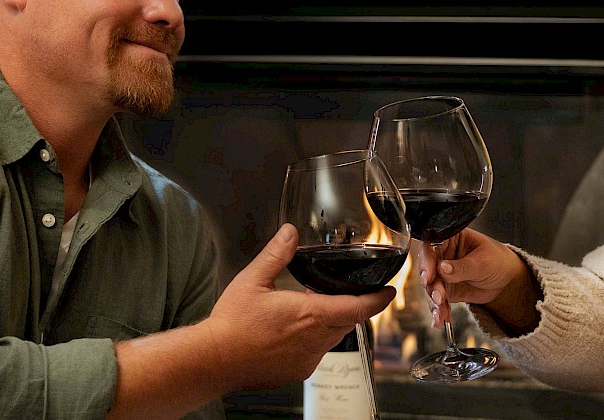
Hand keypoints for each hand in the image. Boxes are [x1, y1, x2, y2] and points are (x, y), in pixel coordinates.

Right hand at [203, 224, 395, 388]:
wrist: (215, 360)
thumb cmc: (232, 324)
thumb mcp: (253, 280)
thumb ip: (277, 254)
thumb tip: (290, 233)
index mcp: (310, 315)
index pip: (359, 308)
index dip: (378, 299)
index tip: (388, 291)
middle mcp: (315, 340)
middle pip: (348, 321)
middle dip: (349, 305)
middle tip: (341, 291)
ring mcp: (308, 359)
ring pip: (333, 337)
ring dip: (330, 322)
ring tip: (310, 307)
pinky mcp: (298, 371)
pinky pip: (317, 353)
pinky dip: (314, 339)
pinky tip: (292, 331)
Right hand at [420, 229, 537, 331]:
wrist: (507, 280)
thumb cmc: (498, 261)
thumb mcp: (483, 262)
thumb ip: (462, 267)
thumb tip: (442, 268)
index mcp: (451, 239)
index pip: (432, 246)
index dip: (427, 261)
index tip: (428, 276)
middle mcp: (443, 255)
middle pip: (427, 269)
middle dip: (431, 286)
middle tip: (438, 298)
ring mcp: (442, 274)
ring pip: (431, 288)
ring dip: (434, 302)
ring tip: (441, 313)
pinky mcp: (446, 290)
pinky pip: (438, 301)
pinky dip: (439, 312)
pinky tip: (440, 321)